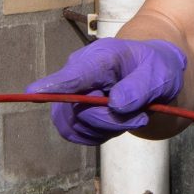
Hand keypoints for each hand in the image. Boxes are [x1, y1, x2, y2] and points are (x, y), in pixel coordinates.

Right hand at [30, 38, 189, 144]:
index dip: (54, 85)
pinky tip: (116, 122)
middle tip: (141, 116)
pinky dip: (99, 135)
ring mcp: (73, 93)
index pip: (74, 75)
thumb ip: (140, 87)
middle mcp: (79, 74)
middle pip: (77, 110)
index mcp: (100, 58)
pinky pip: (77, 134)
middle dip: (110, 122)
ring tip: (132, 116)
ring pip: (75, 125)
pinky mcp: (74, 112)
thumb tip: (116, 105)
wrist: (151, 73)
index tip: (34, 92)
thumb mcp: (159, 73)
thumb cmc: (155, 68)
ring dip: (107, 130)